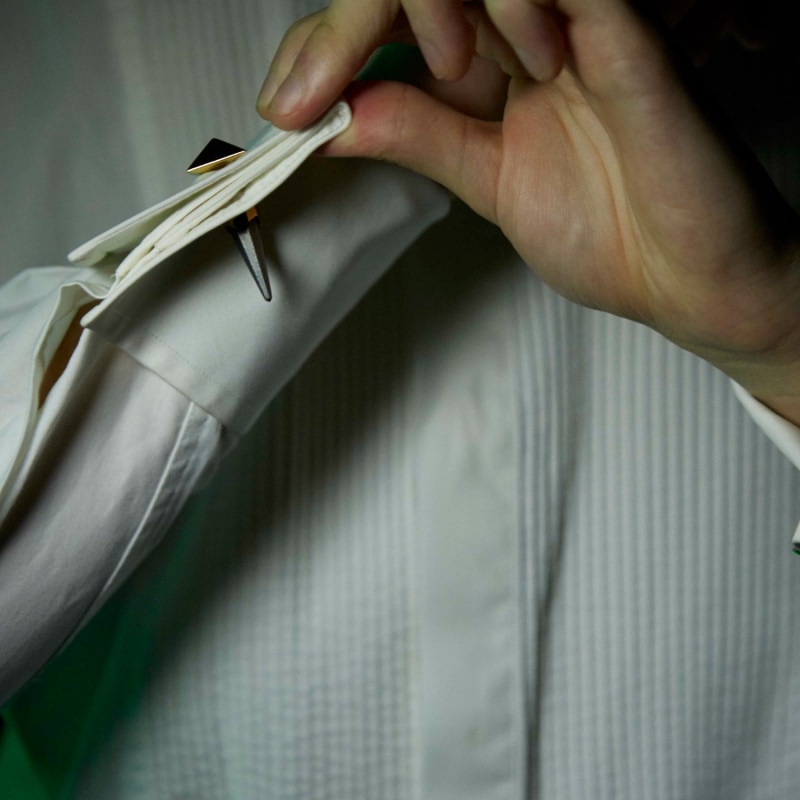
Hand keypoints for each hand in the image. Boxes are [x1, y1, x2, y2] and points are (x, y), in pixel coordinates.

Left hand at [258, 0, 799, 423]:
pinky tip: (482, 60)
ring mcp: (575, 27)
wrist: (687, 279)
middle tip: (303, 98)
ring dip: (419, 5)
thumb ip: (419, 136)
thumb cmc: (611, 232)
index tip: (287, 110)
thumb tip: (339, 116)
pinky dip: (503, 5)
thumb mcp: (487, 183)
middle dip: (338, 28)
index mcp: (492, 66)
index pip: (392, 19)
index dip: (326, 49)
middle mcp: (527, 33)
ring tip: (442, 76)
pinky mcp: (627, 38)